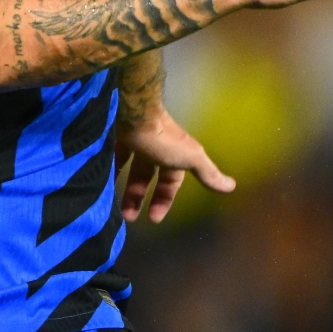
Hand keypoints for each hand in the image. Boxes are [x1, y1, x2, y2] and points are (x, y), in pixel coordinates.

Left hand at [116, 106, 234, 222]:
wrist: (135, 112)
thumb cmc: (164, 139)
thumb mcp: (191, 158)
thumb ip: (207, 173)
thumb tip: (232, 187)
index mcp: (174, 153)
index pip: (170, 180)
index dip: (165, 199)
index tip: (154, 219)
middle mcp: (155, 146)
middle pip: (146, 176)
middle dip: (138, 197)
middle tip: (128, 218)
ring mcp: (135, 140)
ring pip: (128, 167)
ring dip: (122, 187)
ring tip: (110, 205)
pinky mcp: (115, 135)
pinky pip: (111, 156)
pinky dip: (108, 170)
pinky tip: (100, 183)